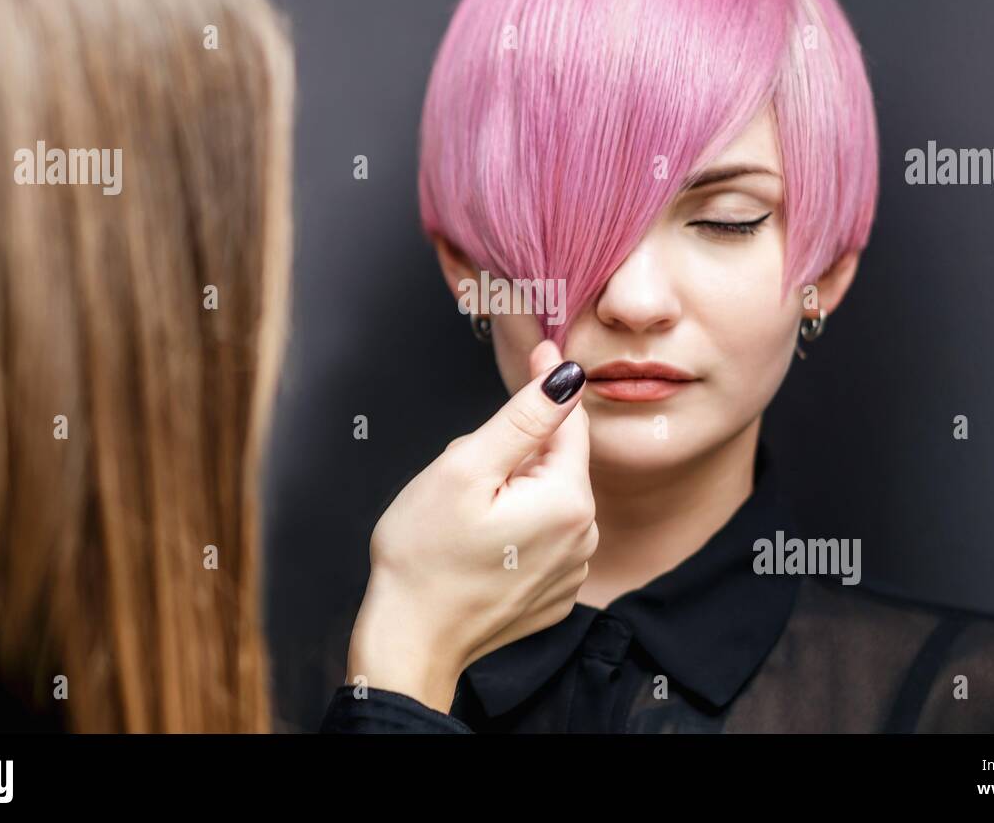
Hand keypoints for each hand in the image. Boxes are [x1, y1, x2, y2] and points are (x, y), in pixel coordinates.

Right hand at [345, 339, 596, 712]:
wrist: (409, 642)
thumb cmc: (424, 556)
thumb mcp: (465, 468)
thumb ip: (523, 418)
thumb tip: (567, 374)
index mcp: (568, 501)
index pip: (568, 422)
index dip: (545, 387)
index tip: (536, 352)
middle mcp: (584, 537)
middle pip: (554, 463)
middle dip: (513, 454)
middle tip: (463, 475)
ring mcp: (571, 572)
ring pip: (545, 499)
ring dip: (513, 492)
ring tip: (465, 516)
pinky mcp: (553, 594)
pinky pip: (541, 538)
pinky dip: (515, 530)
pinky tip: (478, 546)